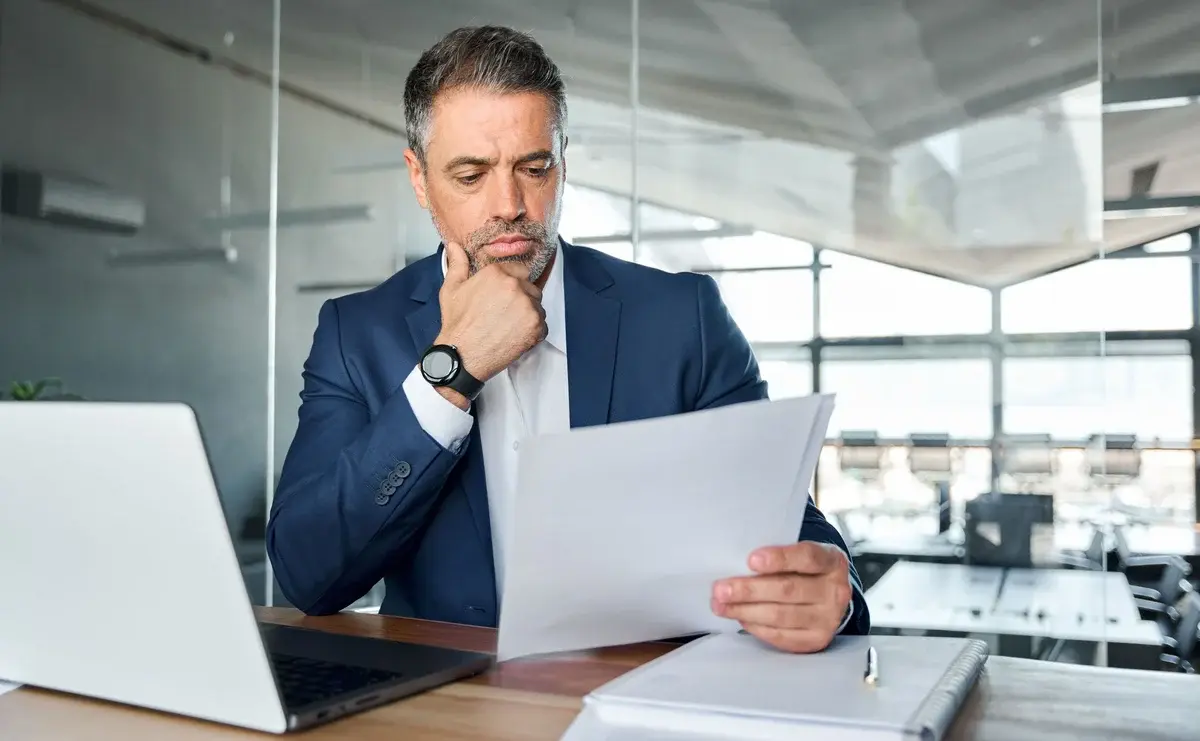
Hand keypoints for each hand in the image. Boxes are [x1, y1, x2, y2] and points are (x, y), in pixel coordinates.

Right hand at [434, 241, 546, 382]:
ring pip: (537, 306)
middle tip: (504, 314)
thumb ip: (457, 264)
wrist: (462, 355)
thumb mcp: (451, 289)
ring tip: (508, 326)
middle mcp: (515, 286)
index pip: (520, 270)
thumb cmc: (458, 324)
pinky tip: (514, 336)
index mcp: (497, 273)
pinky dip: (533, 332)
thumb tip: (453, 246)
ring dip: (528, 315)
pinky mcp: (536, 326)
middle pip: (530, 288)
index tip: (505, 295)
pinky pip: (542, 325)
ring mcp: (528, 306)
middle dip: (521, 299)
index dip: (513, 282)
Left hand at [711, 541, 851, 652]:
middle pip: (789, 590)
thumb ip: (776, 558)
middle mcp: (835, 591)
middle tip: (720, 589)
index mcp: (832, 561)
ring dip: (746, 610)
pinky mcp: (817, 640)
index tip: (750, 560)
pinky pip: (781, 636)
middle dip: (749, 590)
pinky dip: (756, 627)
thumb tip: (735, 564)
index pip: (807, 557)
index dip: (779, 558)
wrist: (827, 596)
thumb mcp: (799, 555)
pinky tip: (740, 618)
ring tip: (720, 605)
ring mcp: (828, 619)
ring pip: (781, 615)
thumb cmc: (804, 570)